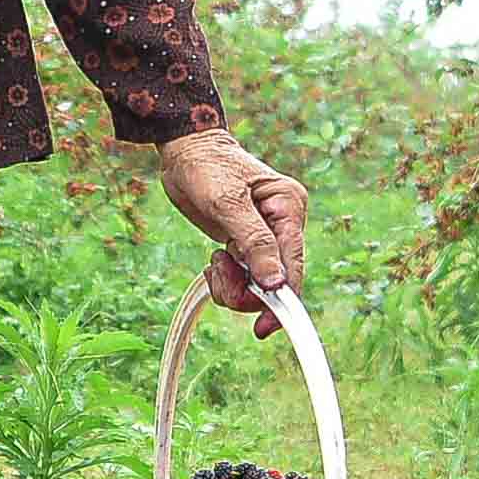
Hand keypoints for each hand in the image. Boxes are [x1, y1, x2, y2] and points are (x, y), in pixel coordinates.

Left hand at [157, 129, 306, 333]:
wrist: (185, 150)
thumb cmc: (207, 167)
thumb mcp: (228, 204)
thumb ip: (255, 243)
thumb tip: (278, 284)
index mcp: (289, 208)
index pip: (294, 265)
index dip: (282, 301)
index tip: (264, 328)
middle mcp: (284, 224)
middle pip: (276, 281)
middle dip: (246, 290)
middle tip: (218, 274)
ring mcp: (267, 235)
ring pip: (259, 284)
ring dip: (233, 285)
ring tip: (214, 263)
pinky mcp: (248, 243)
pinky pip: (245, 277)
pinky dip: (227, 278)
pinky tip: (215, 261)